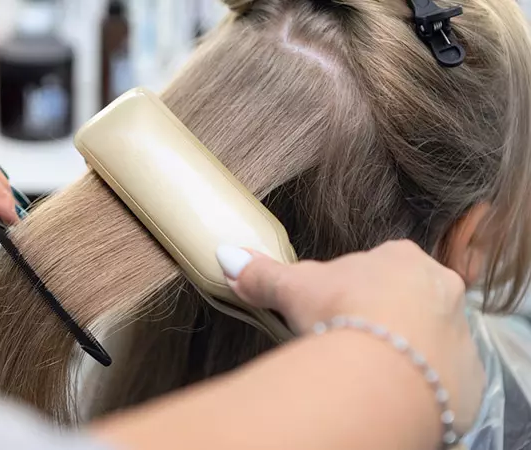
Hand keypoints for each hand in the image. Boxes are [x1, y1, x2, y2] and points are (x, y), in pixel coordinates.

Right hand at [216, 240, 483, 436]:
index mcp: (401, 259)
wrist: (387, 364)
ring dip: (404, 348)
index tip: (336, 311)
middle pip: (408, 299)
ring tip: (370, 370)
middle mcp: (440, 286)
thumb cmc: (341, 310)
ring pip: (429, 336)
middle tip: (352, 340)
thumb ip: (264, 272)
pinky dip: (421, 381)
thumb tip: (224, 255)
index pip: (378, 268)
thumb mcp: (295, 289)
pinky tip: (394, 390)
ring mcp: (458, 329)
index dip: (355, 289)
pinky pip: (444, 374)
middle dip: (383, 316)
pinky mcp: (467, 373)